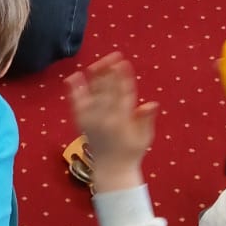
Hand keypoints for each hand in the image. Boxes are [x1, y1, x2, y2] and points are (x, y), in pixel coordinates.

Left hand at [66, 53, 157, 189]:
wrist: (111, 170)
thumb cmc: (131, 152)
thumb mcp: (144, 137)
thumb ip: (146, 119)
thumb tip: (151, 104)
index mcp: (122, 122)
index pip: (122, 94)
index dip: (122, 77)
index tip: (124, 63)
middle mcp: (104, 119)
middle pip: (107, 90)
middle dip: (110, 72)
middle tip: (114, 56)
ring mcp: (91, 120)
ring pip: (93, 94)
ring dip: (96, 77)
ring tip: (99, 62)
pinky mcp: (81, 122)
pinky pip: (76, 103)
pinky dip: (75, 90)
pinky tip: (74, 75)